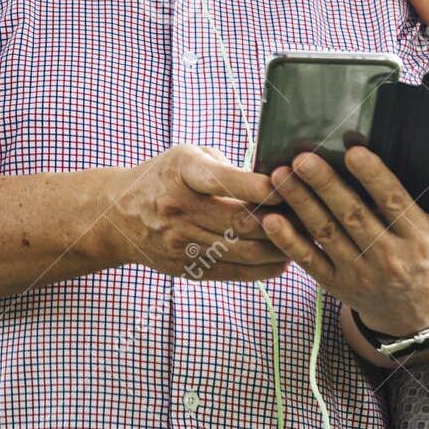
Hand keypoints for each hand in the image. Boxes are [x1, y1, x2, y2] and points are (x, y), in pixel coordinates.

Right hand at [107, 142, 288, 280]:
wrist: (118, 215)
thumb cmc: (165, 176)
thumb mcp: (189, 156)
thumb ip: (229, 168)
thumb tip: (275, 181)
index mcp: (181, 172)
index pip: (224, 180)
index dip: (259, 187)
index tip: (289, 186)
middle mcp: (179, 208)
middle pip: (239, 221)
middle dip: (279, 220)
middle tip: (310, 216)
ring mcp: (180, 242)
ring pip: (241, 250)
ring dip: (278, 247)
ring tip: (305, 239)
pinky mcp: (185, 268)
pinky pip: (232, 272)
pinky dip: (263, 269)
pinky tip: (284, 260)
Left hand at [260, 145, 428, 335]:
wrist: (416, 312)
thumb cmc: (421, 254)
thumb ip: (406, 196)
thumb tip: (369, 149)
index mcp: (418, 236)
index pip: (394, 201)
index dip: (373, 176)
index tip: (352, 151)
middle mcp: (390, 257)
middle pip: (353, 215)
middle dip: (325, 185)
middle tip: (302, 159)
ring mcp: (362, 274)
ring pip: (327, 234)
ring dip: (301, 203)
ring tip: (280, 178)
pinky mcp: (339, 286)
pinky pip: (310, 261)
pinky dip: (289, 241)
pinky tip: (271, 220)